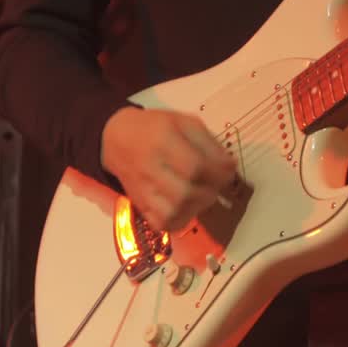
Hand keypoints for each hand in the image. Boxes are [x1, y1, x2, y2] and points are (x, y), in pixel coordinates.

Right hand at [100, 107, 237, 231]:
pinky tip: (187, 206)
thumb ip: (209, 143)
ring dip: (199, 206)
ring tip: (203, 193)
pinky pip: (164, 223)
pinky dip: (181, 219)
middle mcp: (150, 167)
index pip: (196, 166)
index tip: (229, 170)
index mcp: (163, 140)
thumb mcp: (185, 123)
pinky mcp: (140, 205)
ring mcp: (143, 189)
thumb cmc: (156, 128)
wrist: (117, 139)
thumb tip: (230, 167)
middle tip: (216, 183)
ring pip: (176, 211)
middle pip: (187, 191)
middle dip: (211, 190)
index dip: (219, 172)